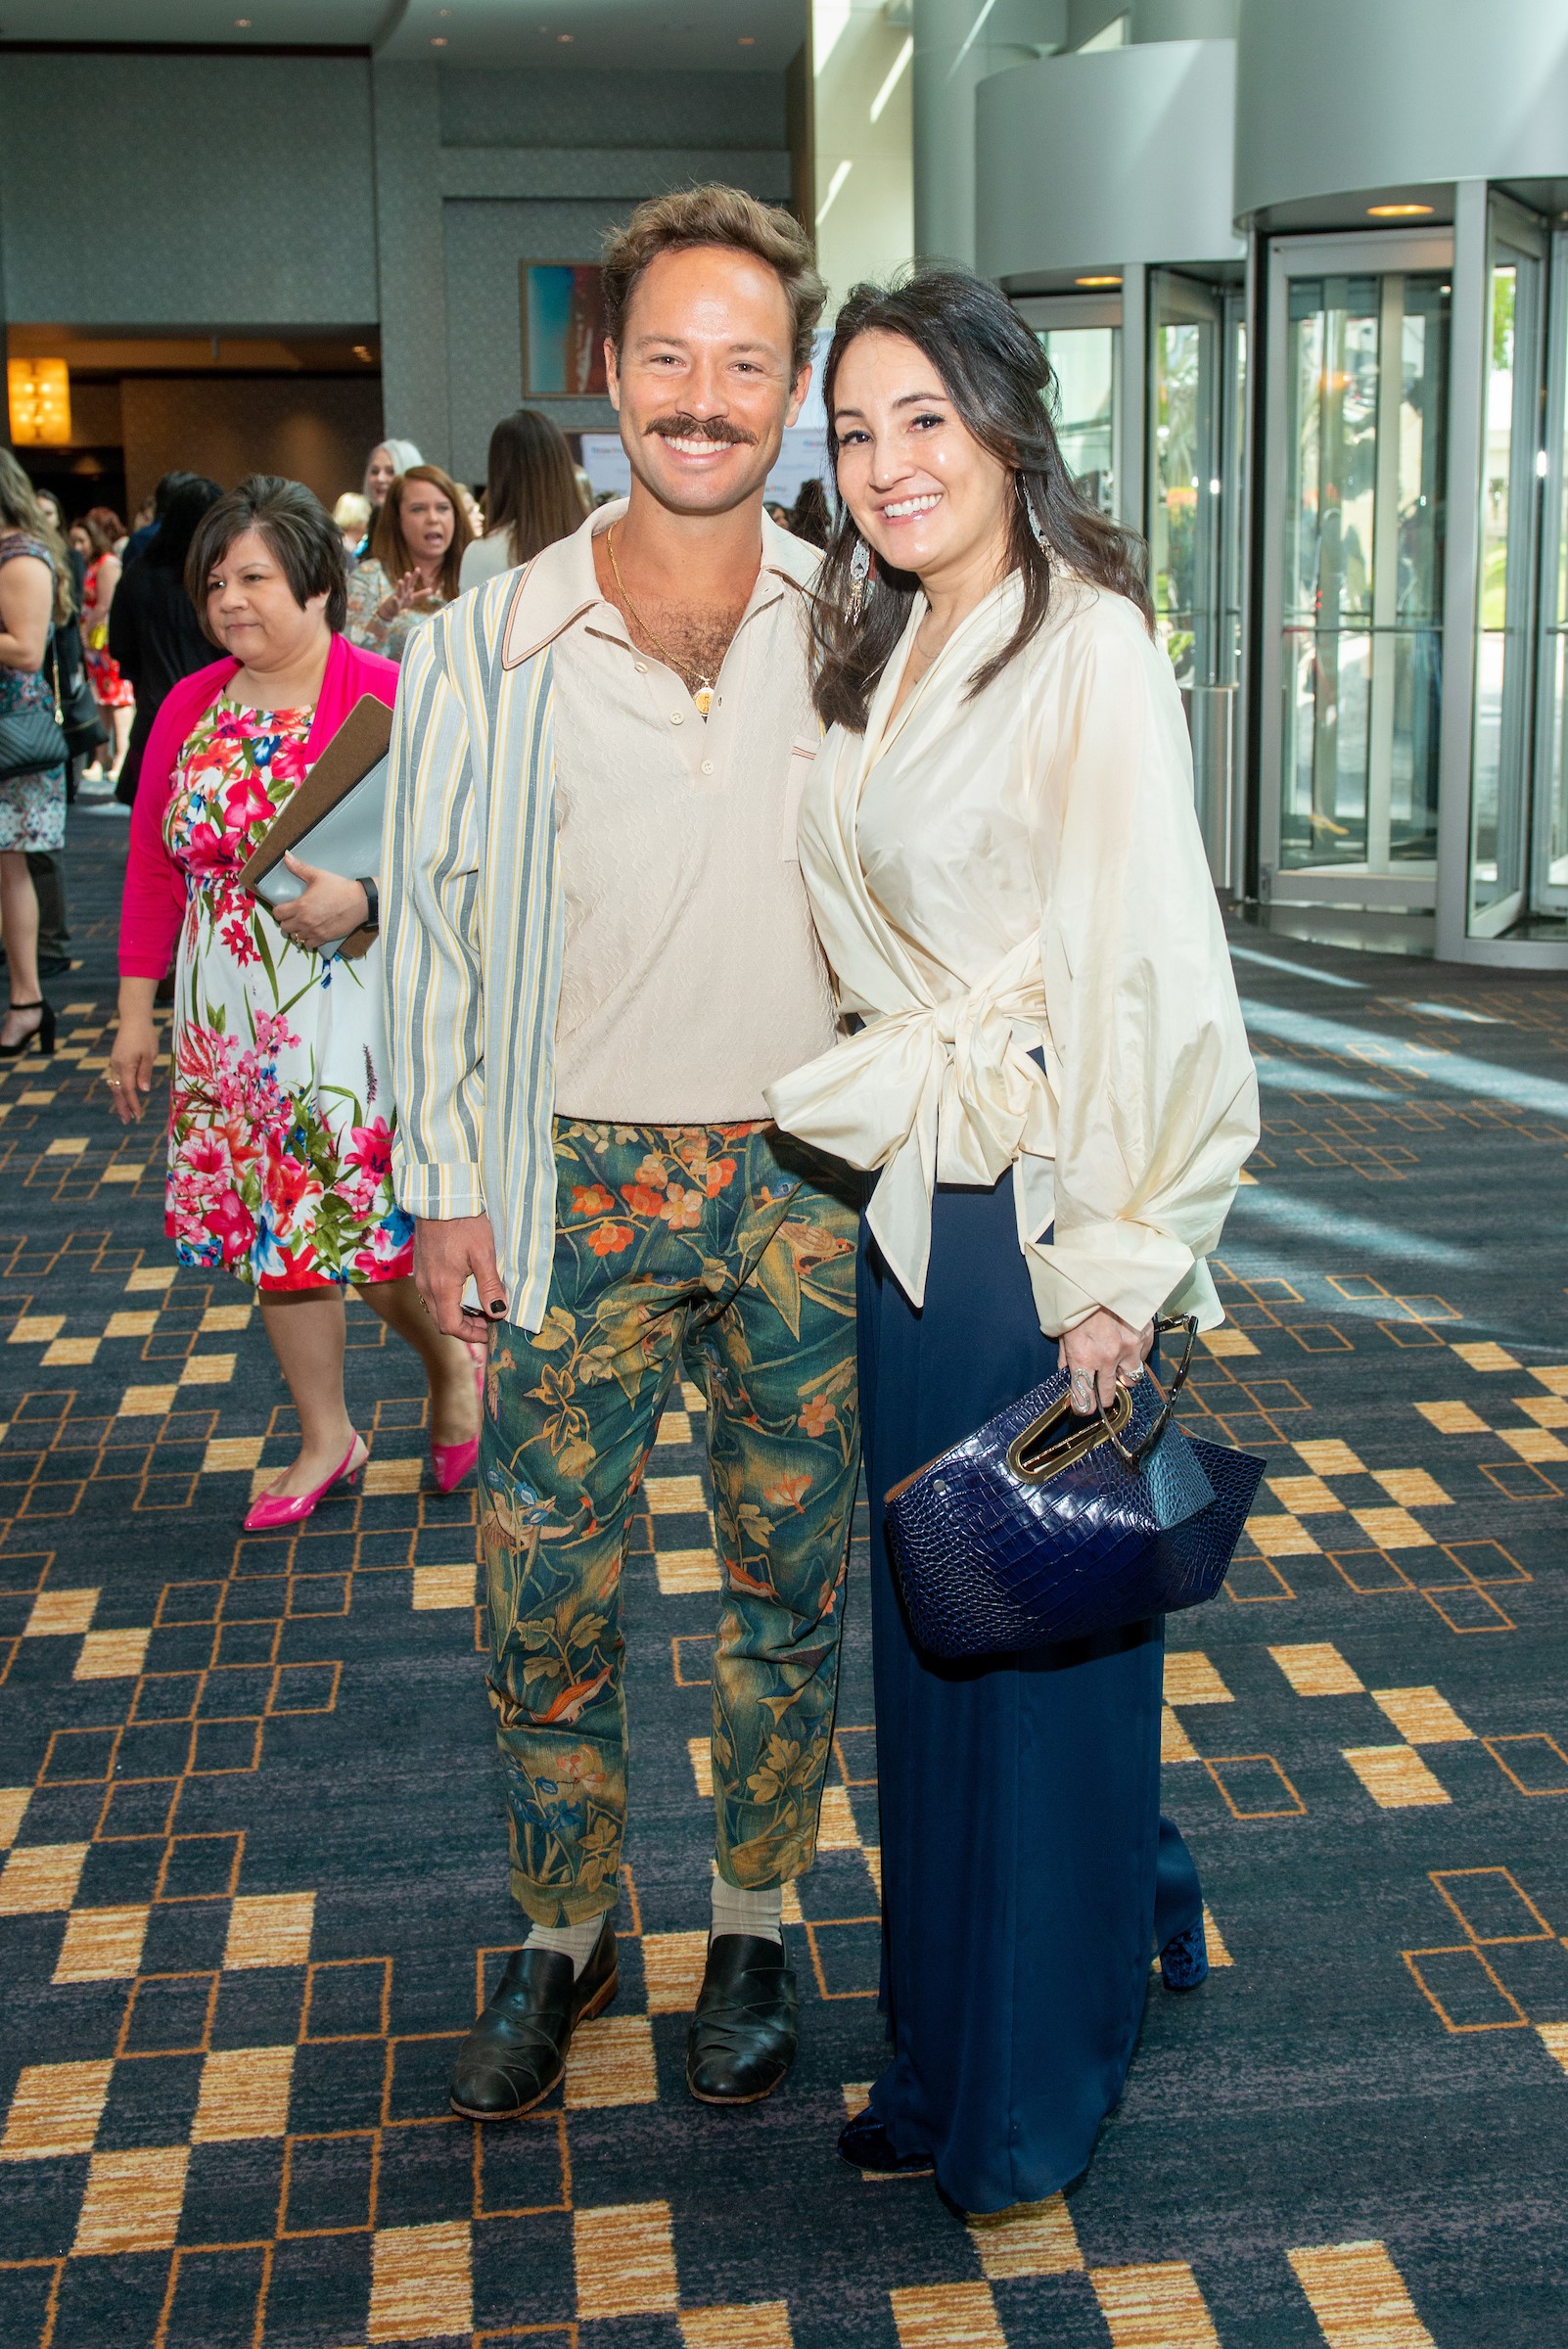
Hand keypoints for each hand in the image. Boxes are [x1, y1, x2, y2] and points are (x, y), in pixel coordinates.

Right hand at [106, 1015, 156, 1123]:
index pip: (128, 1090)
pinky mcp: (116, 1059)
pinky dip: (119, 1089)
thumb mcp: (149, 1054)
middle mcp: (116, 1065)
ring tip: (125, 1112)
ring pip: (115, 1085)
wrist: (133, 1018)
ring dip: (120, 1099)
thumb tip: (142, 1090)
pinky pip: (116, 1078)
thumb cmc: (145, 1035)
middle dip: (122, 1107)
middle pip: (117, 1091)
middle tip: (127, 1121)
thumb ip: (144, 1073)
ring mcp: (114, 1062)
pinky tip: (124, 1095)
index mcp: (125, 1065)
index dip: (133, 1104)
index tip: (138, 1116)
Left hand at [271, 856, 368, 952]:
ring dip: (296, 931)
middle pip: (284, 927)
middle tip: (293, 916)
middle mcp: (305, 921)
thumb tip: (286, 855)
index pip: (278, 914)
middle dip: (287, 921)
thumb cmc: (339, 888)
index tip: (285, 908)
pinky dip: (307, 940)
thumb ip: (299, 867)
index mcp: (300, 906)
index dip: (279, 911)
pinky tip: (312, 932)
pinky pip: (308, 945)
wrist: (360, 901)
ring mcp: (314, 931)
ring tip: (302, 924)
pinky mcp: (324, 938)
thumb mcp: (318, 875)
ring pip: (295, 937)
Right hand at [380, 569, 423, 620]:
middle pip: (405, 585)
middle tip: (407, 573)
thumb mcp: (412, 598)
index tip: (418, 568)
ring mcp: (398, 598)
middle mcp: (403, 592)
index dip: (415, 576)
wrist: (390, 609)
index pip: (412, 582)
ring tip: (400, 581)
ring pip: (399, 592)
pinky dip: (395, 600)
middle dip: (407, 579)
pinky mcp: (394, 605)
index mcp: (408, 590)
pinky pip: (395, 603)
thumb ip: (421, 594)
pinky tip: (394, 597)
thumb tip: (431, 590)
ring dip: (400, 587)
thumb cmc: (402, 602)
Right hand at [414, 1214, 507, 1339]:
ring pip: (438, 1308)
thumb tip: (498, 1312)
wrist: (441, 1197)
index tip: (490, 1332)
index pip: (451, 1327)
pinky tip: (467, 1287)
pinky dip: (451, 1299)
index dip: (471, 1336)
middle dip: (466, 1326)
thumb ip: (490, 1286)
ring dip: (458, 1313)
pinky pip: (434, 1293)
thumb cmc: (464, 1222)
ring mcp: (421, 1276)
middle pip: (442, 1320)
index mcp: (441, 1287)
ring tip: (482, 1303)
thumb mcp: (483, 1254)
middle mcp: (426, 1286)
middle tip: (489, 1319)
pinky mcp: (421, 1267)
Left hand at [1059, 1307, 1154, 1414]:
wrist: (1100, 1274)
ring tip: (1118, 1369)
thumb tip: (1066, 1371)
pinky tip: (1128, 1348)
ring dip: (1124, 1378)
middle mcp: (1108, 1357)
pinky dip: (1136, 1358)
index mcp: (1084, 1357)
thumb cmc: (1077, 1300)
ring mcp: (1129, 1348)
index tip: (1084, 1406)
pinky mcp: (1144, 1337)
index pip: (1084, 1398)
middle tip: (1103, 1394)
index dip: (1083, 1406)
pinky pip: (1142, 1359)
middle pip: (1109, 1395)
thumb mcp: (1062, 1329)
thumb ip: (1066, 1355)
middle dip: (1104, 1398)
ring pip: (1132, 1380)